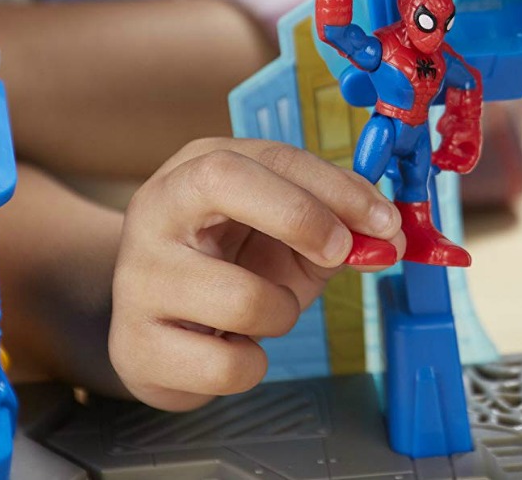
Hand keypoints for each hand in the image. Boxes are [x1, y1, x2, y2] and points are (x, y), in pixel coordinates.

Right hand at [109, 138, 403, 410]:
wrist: (159, 333)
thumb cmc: (232, 269)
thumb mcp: (287, 235)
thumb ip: (339, 224)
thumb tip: (387, 235)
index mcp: (198, 168)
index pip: (270, 157)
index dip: (334, 187)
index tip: (383, 220)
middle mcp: (157, 209)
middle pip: (223, 180)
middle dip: (299, 215)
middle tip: (340, 252)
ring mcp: (137, 276)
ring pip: (239, 296)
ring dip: (281, 312)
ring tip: (266, 312)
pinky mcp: (133, 344)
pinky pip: (224, 365)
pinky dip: (252, 365)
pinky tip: (233, 348)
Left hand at [433, 115, 481, 173]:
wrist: (460, 111)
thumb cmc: (465, 122)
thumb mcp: (461, 132)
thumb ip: (454, 141)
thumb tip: (447, 149)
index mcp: (472, 152)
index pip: (468, 165)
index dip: (462, 168)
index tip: (455, 167)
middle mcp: (463, 153)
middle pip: (455, 163)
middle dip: (447, 164)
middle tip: (441, 163)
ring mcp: (454, 149)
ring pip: (446, 160)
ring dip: (440, 161)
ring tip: (434, 160)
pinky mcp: (445, 144)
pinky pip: (440, 153)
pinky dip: (436, 155)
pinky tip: (432, 155)